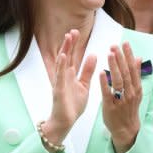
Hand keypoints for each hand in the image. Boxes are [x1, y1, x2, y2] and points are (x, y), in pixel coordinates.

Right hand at [42, 30, 96, 146]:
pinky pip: (60, 76)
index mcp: (71, 75)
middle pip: (67, 56)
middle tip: (73, 30)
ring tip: (68, 38)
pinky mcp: (59, 90)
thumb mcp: (84, 85)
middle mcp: (64, 76)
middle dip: (69, 44)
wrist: (65, 122)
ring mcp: (61, 82)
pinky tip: (62, 56)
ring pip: (62, 63)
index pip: (73, 57)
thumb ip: (87, 71)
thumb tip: (93, 55)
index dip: (74, 45)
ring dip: (65, 50)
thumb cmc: (73, 104)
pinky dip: (61, 66)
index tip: (77, 32)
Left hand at [98, 42, 141, 152]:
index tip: (125, 43)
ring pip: (118, 81)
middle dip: (120, 58)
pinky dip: (105, 83)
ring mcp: (121, 100)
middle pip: (126, 73)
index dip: (129, 56)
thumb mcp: (135, 91)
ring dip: (114, 67)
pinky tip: (101, 73)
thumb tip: (138, 58)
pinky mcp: (110, 107)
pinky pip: (108, 93)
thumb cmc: (128, 109)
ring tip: (109, 54)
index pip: (133, 69)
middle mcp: (130, 93)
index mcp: (136, 88)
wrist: (126, 129)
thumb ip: (135, 75)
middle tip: (114, 45)